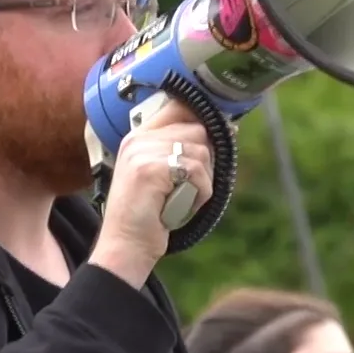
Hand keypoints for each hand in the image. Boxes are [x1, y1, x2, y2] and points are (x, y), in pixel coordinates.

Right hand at [89, 95, 213, 286]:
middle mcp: (138, 139)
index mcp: (138, 136)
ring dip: (203, 182)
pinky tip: (184, 206)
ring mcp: (142, 152)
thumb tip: (228, 129)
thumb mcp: (163, 176)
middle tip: (191, 187)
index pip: (179, 107)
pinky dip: (199, 194)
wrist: (126, 245)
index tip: (218, 138)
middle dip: (206, 162)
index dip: (204, 120)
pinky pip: (195, 172)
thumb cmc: (149, 215)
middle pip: (197, 131)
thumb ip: (182, 150)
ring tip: (184, 199)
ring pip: (201, 152)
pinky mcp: (150, 169)